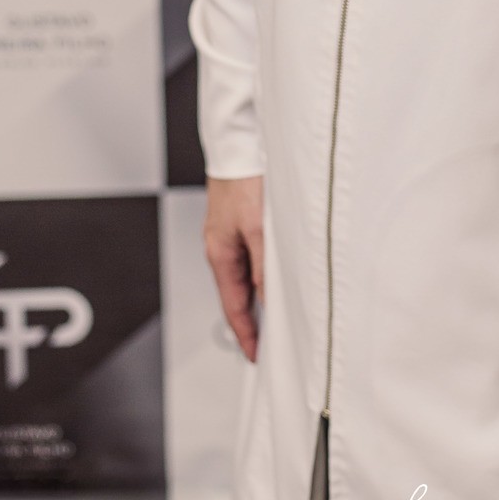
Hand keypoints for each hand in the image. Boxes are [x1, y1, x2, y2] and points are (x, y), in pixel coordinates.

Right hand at [203, 174, 263, 361]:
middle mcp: (222, 246)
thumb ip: (263, 266)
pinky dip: (263, 272)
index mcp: (219, 253)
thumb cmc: (244, 180)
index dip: (245, 334)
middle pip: (237, 293)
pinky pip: (252, 256)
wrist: (240, 144)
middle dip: (252, 319)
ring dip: (260, 295)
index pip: (232, 306)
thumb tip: (267, 300)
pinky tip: (278, 274)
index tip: (256, 356)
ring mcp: (231, 233)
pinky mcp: (242, 220)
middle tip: (272, 341)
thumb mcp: (258, 229)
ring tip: (279, 314)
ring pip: (247, 274)